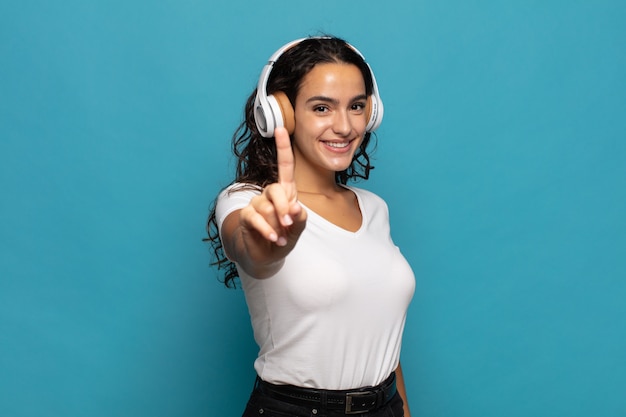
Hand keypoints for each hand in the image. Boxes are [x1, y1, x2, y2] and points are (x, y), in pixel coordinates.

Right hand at [236, 127, 306, 271]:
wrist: (266, 255)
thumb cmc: (283, 237)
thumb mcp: (297, 229)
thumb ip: (300, 218)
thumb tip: (296, 207)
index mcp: (285, 191)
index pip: (285, 165)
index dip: (282, 147)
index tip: (280, 129)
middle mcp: (269, 194)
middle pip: (275, 189)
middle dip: (283, 207)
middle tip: (288, 223)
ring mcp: (256, 204)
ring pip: (266, 207)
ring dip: (276, 225)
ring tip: (280, 237)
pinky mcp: (246, 216)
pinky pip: (256, 218)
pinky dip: (266, 230)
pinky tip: (273, 238)